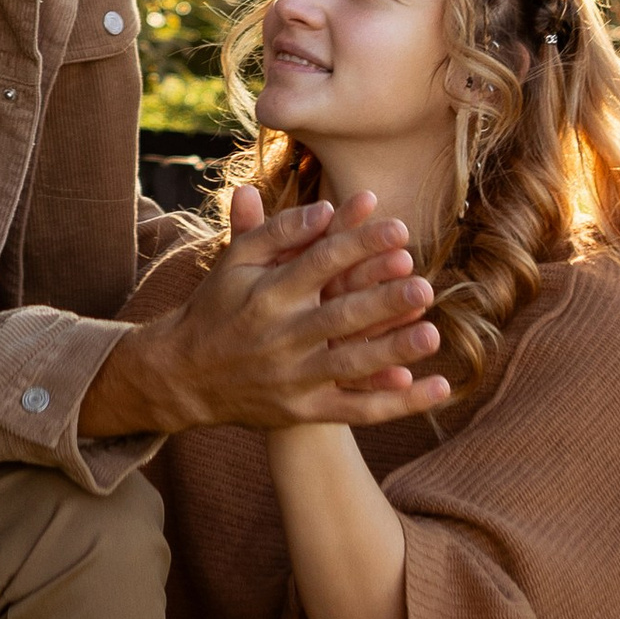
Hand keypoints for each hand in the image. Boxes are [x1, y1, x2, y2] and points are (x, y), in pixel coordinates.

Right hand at [235, 181, 451, 428]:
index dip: (358, 243)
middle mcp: (279, 336)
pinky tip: (435, 388)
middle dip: (382, 301)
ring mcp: (292, 378)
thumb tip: (325, 207)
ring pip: (349, 366)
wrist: (184, 376)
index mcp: (266, 293)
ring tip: (433, 334)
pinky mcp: (303, 411)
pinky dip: (395, 403)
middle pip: (338, 316)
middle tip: (423, 283)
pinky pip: (355, 410)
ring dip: (392, 351)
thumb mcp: (235, 261)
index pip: (318, 263)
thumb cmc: (219, 306)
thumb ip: (278, 231)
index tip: (399, 227)